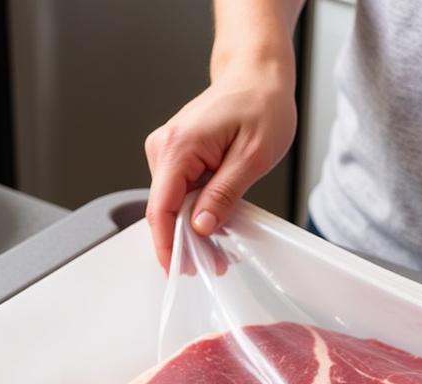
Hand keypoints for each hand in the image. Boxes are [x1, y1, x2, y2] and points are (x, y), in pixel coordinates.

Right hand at [145, 60, 296, 269]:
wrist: (258, 75)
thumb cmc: (260, 104)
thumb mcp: (252, 158)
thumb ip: (223, 195)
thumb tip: (200, 226)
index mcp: (179, 146)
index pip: (160, 208)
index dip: (167, 245)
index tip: (178, 269)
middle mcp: (165, 146)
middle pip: (164, 211)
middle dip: (186, 242)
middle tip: (214, 262)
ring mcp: (168, 150)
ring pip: (172, 206)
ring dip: (193, 229)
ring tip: (220, 246)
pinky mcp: (176, 156)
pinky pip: (180, 194)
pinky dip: (195, 212)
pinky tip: (214, 221)